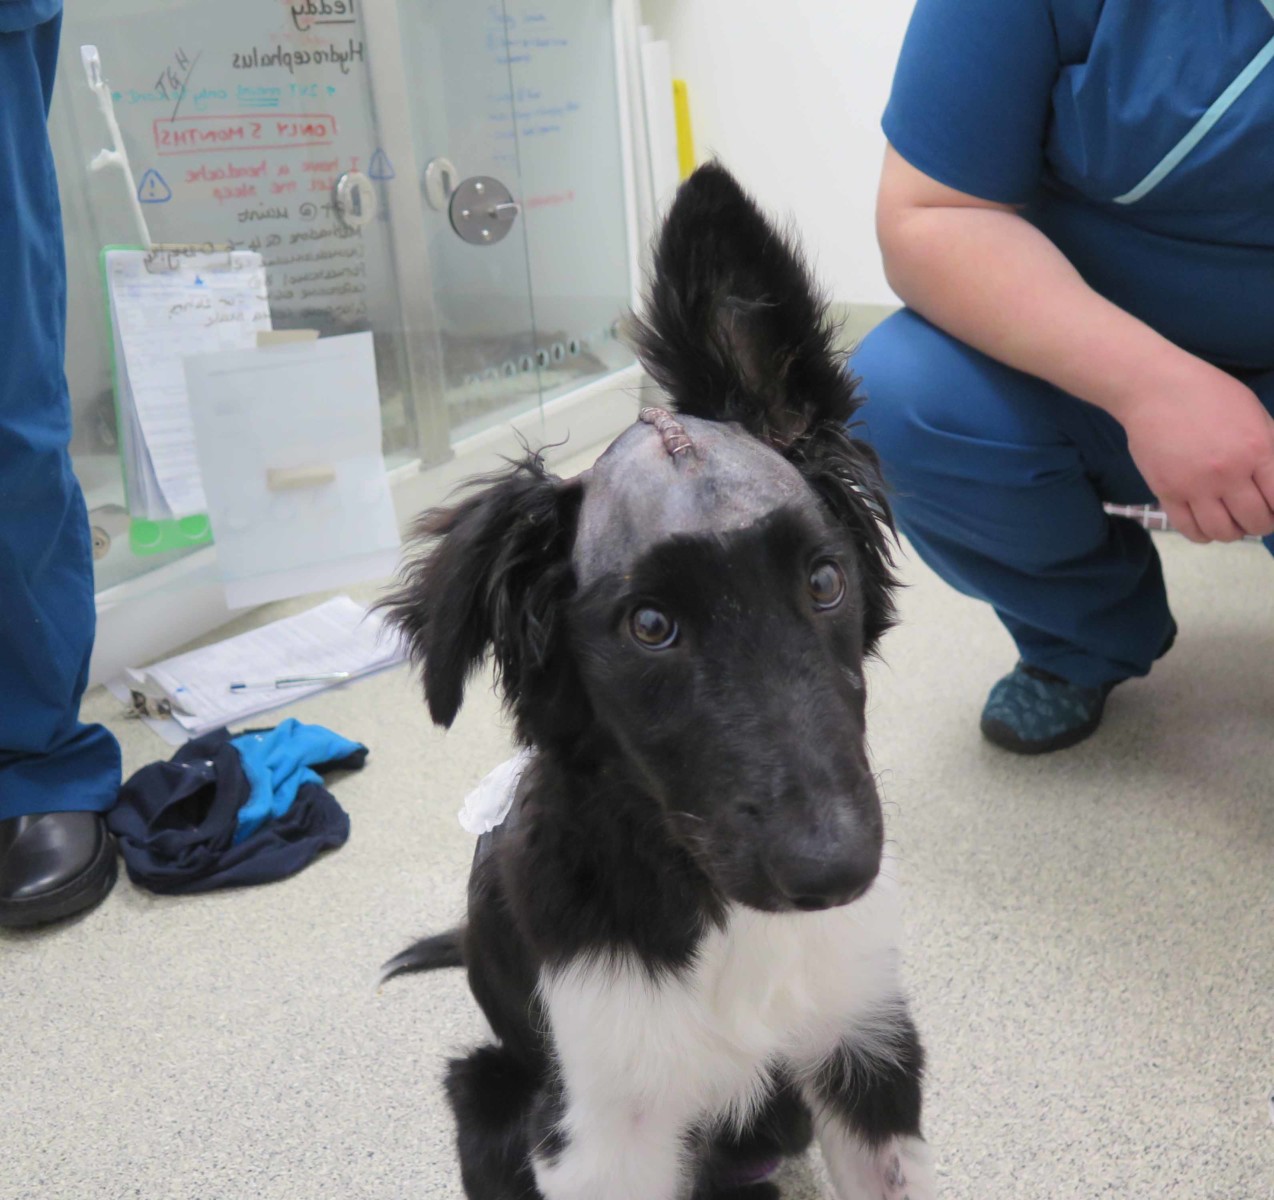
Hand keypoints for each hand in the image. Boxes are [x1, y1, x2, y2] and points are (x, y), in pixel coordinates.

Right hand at [1119, 361, 1273, 542]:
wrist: (1155, 388)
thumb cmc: (1208, 394)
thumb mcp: (1254, 413)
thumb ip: (1271, 448)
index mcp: (1257, 449)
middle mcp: (1228, 473)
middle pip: (1256, 521)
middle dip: (1262, 523)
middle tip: (1257, 515)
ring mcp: (1195, 485)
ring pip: (1224, 532)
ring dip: (1233, 532)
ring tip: (1231, 520)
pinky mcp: (1166, 492)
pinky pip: (1190, 530)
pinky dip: (1204, 534)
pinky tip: (1207, 523)